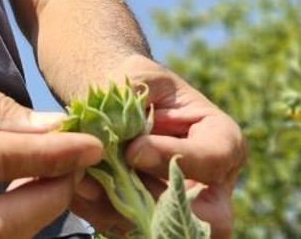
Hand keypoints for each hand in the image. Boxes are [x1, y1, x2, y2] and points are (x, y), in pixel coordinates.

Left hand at [68, 55, 244, 238]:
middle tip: (111, 178)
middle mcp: (213, 184)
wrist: (114, 104)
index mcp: (222, 140)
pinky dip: (99, 212)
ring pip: (163, 229)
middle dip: (155, 201)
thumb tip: (126, 146)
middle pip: (206, 216)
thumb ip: (134, 102)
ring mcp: (185, 208)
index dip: (173, 157)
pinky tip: (78, 187)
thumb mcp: (140, 77)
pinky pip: (130, 230)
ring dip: (118, 209)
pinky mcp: (152, 222)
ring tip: (84, 180)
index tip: (132, 149)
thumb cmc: (136, 84)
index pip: (213, 159)